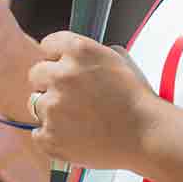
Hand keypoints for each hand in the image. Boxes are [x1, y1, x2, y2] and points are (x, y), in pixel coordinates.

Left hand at [26, 33, 155, 170]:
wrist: (146, 136)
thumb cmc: (137, 100)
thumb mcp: (119, 60)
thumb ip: (91, 53)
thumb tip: (73, 55)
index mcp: (79, 51)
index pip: (48, 45)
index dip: (57, 57)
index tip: (63, 67)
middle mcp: (61, 75)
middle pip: (36, 74)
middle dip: (50, 83)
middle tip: (71, 96)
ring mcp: (53, 107)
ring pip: (35, 104)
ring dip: (51, 110)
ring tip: (78, 119)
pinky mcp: (49, 136)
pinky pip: (38, 132)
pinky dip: (52, 136)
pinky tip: (75, 136)